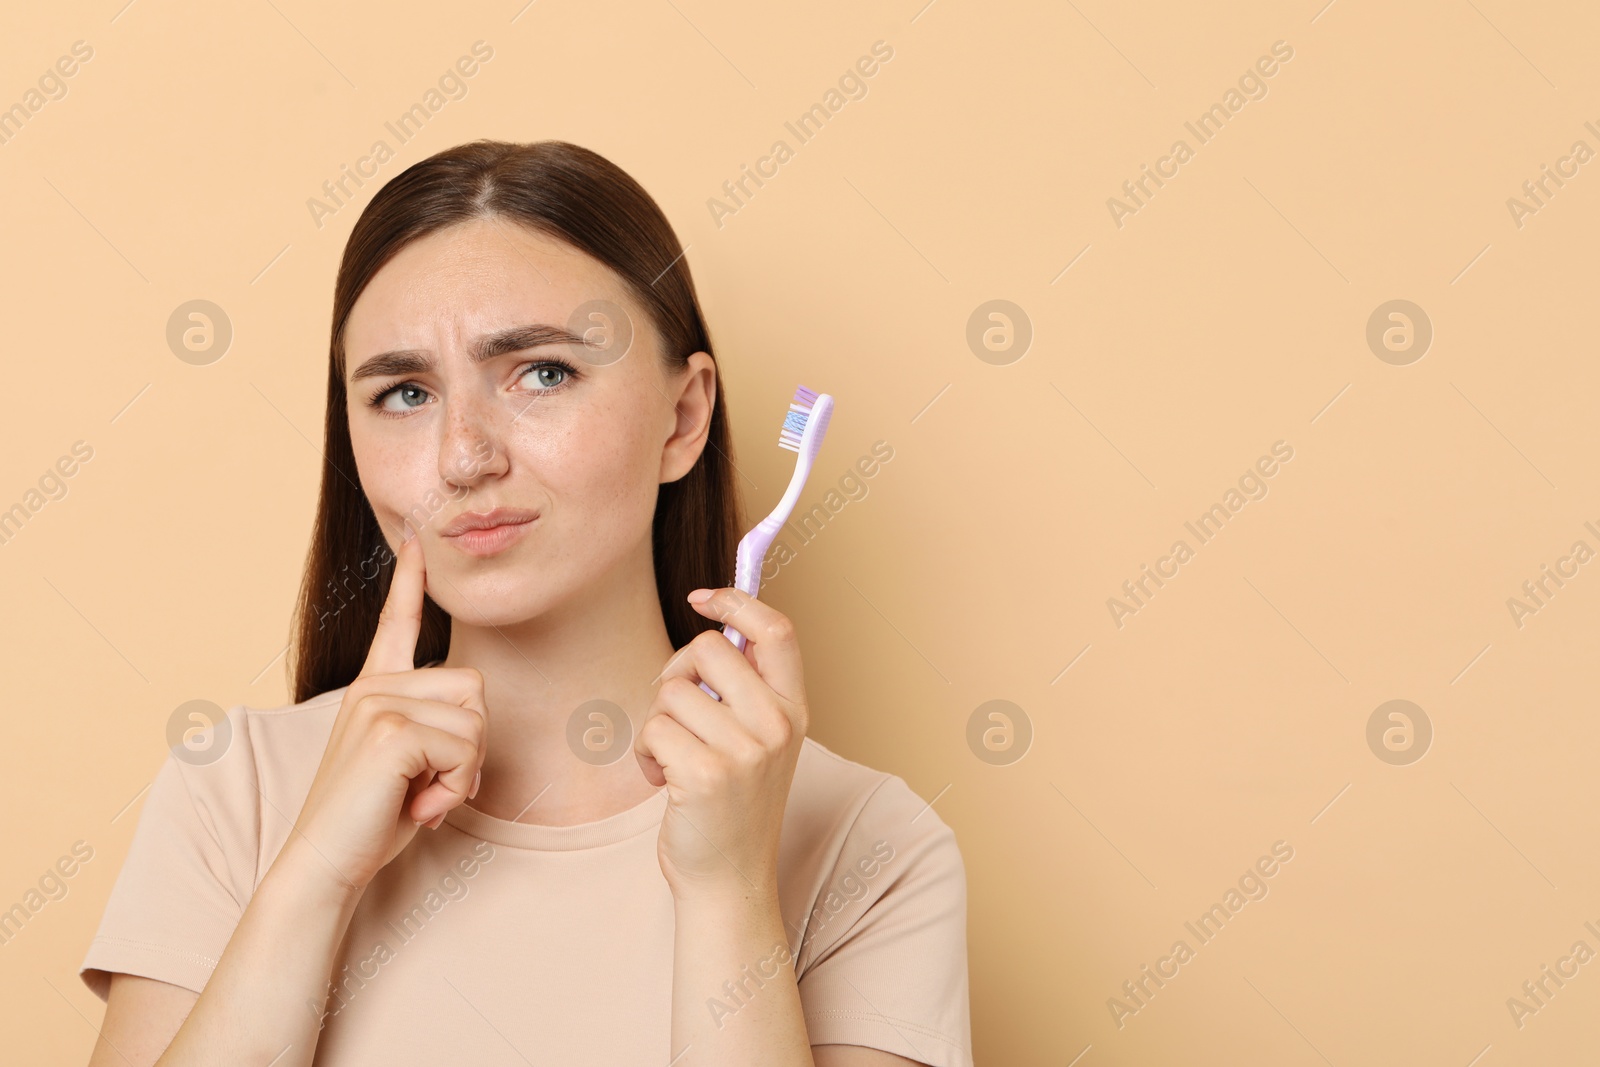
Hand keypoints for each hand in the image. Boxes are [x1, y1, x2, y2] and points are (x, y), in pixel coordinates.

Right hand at [286, 530, 487, 894]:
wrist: (326, 864)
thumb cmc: (371, 821)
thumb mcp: (409, 764)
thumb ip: (435, 729)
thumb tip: (472, 717)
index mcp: (374, 689)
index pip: (397, 623)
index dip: (410, 579)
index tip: (416, 534)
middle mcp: (374, 687)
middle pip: (475, 688)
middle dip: (471, 746)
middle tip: (430, 785)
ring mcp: (378, 703)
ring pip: (475, 722)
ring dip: (463, 772)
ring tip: (419, 796)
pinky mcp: (389, 730)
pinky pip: (464, 748)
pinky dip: (454, 787)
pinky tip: (418, 806)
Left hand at [634, 588, 809, 901]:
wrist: (729, 879)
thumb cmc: (732, 805)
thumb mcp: (759, 741)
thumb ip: (746, 689)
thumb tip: (718, 624)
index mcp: (795, 710)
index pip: (776, 630)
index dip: (736, 601)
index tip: (702, 599)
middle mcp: (778, 725)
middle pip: (707, 649)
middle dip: (675, 674)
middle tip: (678, 714)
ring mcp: (746, 750)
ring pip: (671, 690)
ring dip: (658, 724)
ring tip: (675, 760)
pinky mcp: (707, 774)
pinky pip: (653, 729)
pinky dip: (647, 754)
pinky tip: (666, 782)